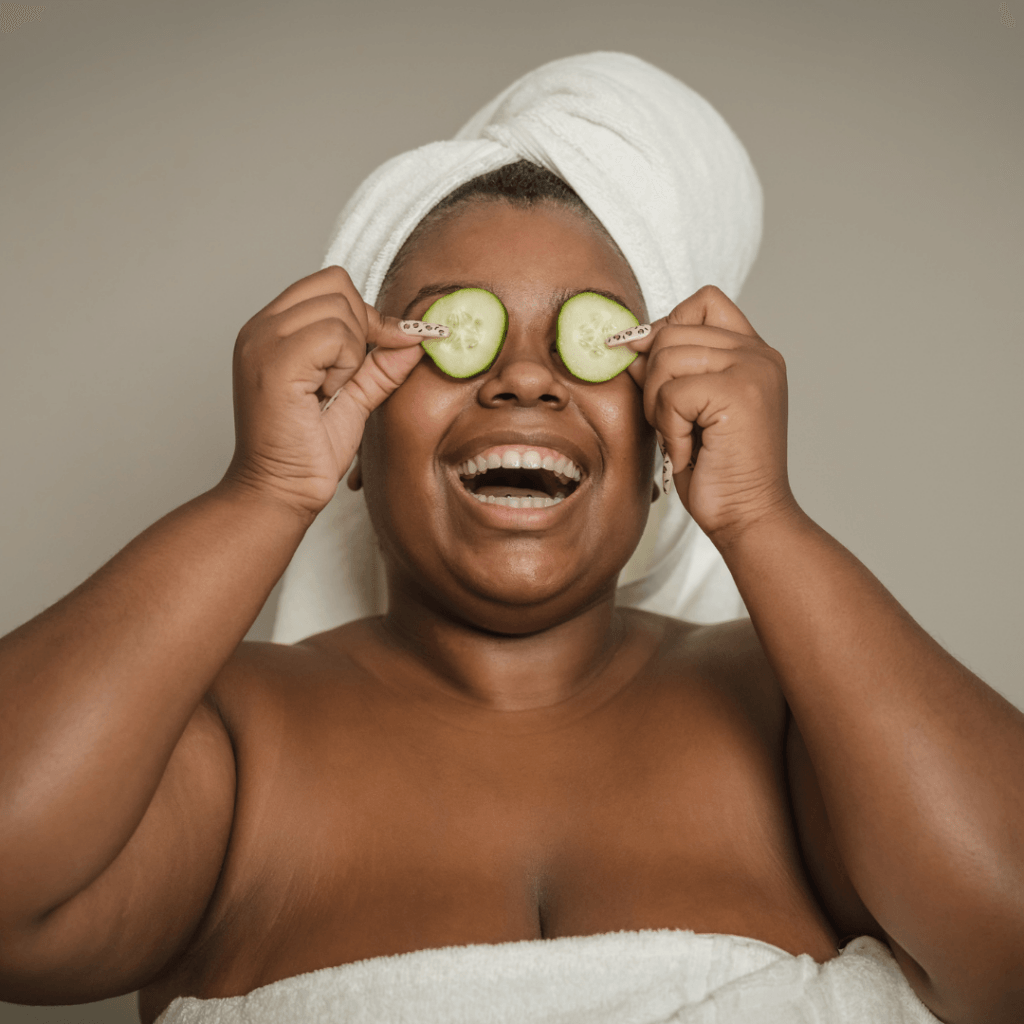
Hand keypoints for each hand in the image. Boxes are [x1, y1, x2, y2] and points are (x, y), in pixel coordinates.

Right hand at [222, 265, 431, 518]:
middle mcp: (261, 327)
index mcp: (273, 328)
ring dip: (351, 353)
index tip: (377, 352)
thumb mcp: (355, 396)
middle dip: (360, 330)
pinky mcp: (274, 362)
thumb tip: (418, 335)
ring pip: (340, 308)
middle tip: (345, 378)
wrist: (280, 491)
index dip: (365, 314)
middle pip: (338, 285)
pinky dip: (344, 366)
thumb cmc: (307, 451)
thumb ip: (382, 363)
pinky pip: (335, 335)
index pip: (331, 283)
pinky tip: (324, 395)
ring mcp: (262, 341)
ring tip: (329, 391)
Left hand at [621, 285, 798, 545]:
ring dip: (658, 406)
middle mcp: (759, 353)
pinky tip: (689, 452)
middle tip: (671, 424)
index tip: (650, 368)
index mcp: (753, 352)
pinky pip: (670, 392)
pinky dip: (669, 428)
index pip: (702, 302)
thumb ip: (664, 370)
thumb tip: (626, 342)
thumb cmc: (715, 471)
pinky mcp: (739, 392)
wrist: (748, 517)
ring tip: (681, 438)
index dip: (666, 328)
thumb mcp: (683, 410)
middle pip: (671, 330)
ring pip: (665, 357)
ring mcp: (753, 369)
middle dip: (654, 380)